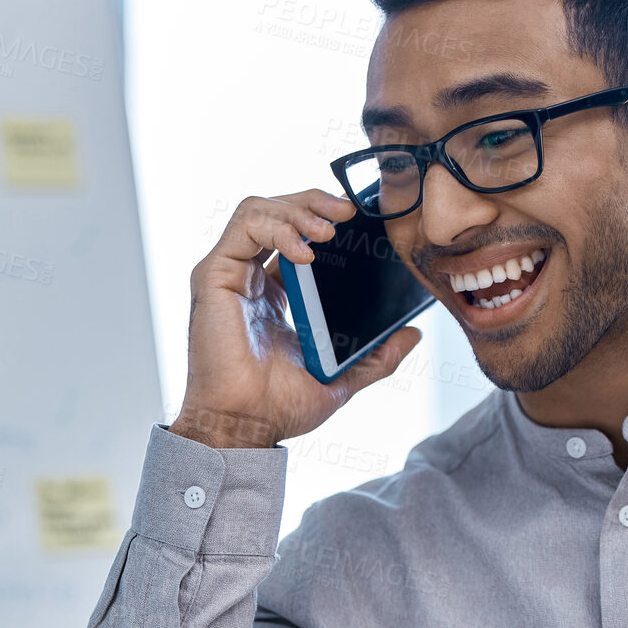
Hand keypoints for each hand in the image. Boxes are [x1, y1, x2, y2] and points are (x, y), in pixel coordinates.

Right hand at [168, 191, 421, 448]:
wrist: (246, 426)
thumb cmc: (279, 408)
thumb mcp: (342, 376)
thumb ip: (377, 356)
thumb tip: (413, 334)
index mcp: (276, 294)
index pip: (297, 235)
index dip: (324, 217)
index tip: (357, 218)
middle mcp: (250, 278)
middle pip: (279, 212)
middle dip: (314, 201)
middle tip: (348, 210)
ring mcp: (230, 274)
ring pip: (259, 209)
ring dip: (298, 208)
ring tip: (329, 229)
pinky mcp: (214, 275)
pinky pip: (245, 226)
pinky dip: (279, 227)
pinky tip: (306, 250)